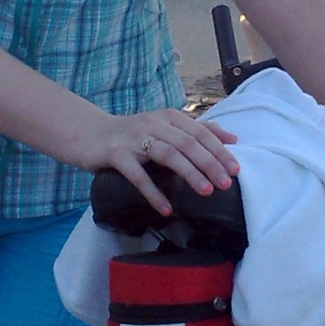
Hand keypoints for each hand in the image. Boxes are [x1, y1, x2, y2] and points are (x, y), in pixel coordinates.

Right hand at [78, 107, 239, 215]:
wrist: (89, 134)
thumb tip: (232, 139)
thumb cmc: (132, 135)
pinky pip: (138, 175)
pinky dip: (153, 193)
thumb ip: (196, 131)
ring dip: (189, 173)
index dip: (219, 150)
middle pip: (187, 143)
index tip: (235, 169)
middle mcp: (153, 124)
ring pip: (168, 155)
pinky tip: (166, 209)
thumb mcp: (164, 128)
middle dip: (209, 163)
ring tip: (206, 191)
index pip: (199, 132)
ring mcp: (134, 138)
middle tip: (226, 183)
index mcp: (168, 117)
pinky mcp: (116, 154)